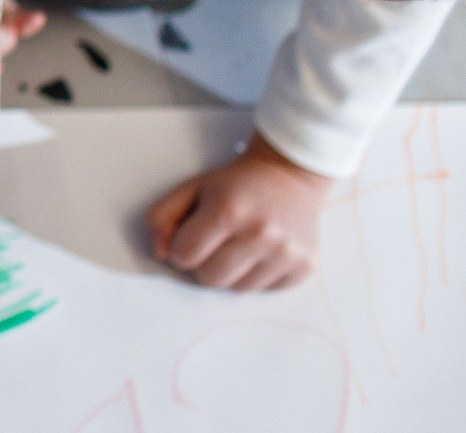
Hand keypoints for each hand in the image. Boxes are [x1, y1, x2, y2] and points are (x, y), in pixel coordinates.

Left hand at [145, 134, 332, 290]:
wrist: (289, 174)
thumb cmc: (236, 184)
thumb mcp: (192, 188)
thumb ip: (162, 217)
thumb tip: (160, 253)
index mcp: (228, 211)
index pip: (185, 256)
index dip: (182, 249)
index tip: (191, 237)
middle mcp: (260, 233)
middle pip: (211, 278)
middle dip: (205, 264)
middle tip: (216, 242)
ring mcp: (286, 252)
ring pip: (238, 289)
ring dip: (233, 272)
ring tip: (241, 244)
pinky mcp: (305, 266)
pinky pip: (266, 290)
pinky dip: (259, 276)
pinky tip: (262, 251)